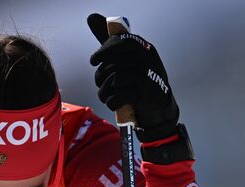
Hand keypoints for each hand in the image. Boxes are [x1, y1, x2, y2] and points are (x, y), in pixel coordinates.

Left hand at [87, 13, 178, 141]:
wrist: (160, 105)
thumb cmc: (138, 78)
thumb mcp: (126, 57)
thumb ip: (109, 40)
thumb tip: (91, 16)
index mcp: (143, 48)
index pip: (121, 43)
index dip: (103, 52)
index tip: (93, 61)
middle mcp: (147, 60)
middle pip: (113, 65)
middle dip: (100, 77)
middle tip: (99, 84)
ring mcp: (147, 77)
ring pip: (114, 81)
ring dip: (103, 92)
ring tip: (104, 96)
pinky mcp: (145, 95)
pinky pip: (118, 96)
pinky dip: (111, 102)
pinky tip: (112, 102)